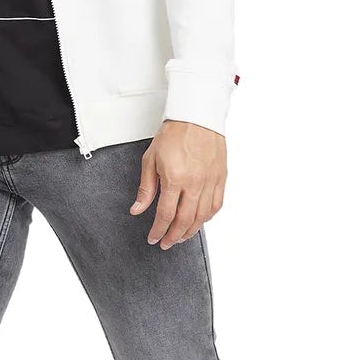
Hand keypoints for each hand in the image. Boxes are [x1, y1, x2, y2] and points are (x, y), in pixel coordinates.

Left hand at [128, 121, 227, 248]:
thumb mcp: (151, 160)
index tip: (153, 238)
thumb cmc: (173, 134)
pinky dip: (207, 217)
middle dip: (173, 236)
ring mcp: (210, 181)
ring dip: (190, 231)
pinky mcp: (221, 178)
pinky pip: (216, 205)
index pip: (165, 214)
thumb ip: (146, 188)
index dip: (158, 231)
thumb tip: (137, 209)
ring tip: (181, 237)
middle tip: (166, 243)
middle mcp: (195, 183)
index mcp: (175, 178)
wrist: (196, 116)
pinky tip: (199, 221)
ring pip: (202, 217)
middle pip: (185, 221)